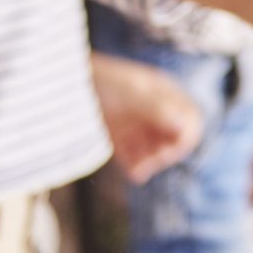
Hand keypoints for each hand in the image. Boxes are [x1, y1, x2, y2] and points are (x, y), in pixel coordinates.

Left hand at [90, 54, 203, 183]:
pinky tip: (133, 172)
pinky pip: (134, 157)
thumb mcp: (132, 92)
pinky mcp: (119, 137)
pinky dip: (136, 166)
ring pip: (154, 150)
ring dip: (149, 161)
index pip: (190, 122)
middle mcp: (154, 110)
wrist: (62, 82)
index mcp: (165, 94)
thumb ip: (158, 108)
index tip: (166, 151)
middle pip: (173, 140)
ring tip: (137, 167)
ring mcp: (137, 124)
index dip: (183, 140)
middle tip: (147, 162)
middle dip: (164, 153)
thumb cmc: (102, 80)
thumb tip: (185, 126)